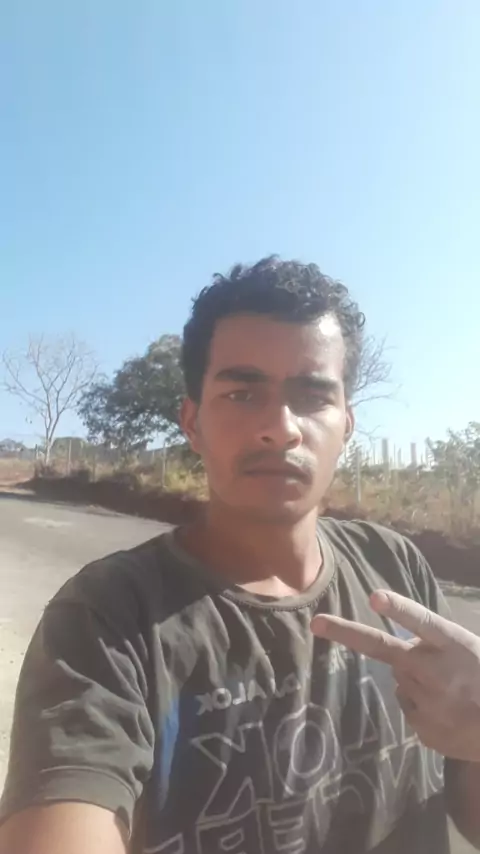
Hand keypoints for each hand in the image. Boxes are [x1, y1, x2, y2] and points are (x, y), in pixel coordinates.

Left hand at [311, 591, 479, 760]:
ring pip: (399, 678)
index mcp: (452, 644)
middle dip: (346, 633)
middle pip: (383, 647)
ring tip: (446, 686)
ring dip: (412, 675)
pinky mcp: (422, 729)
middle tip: (316, 622)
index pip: (422, 622)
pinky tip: (447, 709)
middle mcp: (434, 671)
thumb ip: (435, 639)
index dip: (398, 608)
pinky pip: (409, 706)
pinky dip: (422, 704)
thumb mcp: (467, 648)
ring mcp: (427, 703)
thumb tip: (399, 637)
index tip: (374, 596)